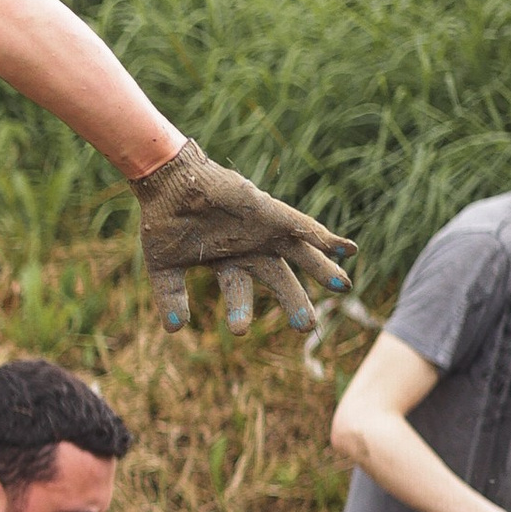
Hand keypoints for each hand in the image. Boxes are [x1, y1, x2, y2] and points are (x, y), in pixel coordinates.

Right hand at [133, 140, 354, 332]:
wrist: (166, 180)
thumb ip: (171, 295)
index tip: (239, 331)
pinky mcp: (267, 210)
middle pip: (279, 278)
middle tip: (308, 328)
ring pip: (299, 253)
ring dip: (321, 268)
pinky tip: (346, 249)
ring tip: (344, 286)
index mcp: (226, 261)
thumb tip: (175, 329)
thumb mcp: (164, 264)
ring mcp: (261, 229)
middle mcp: (249, 247)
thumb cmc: (164, 218)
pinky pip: (300, 224)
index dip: (240, 310)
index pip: (239, 291)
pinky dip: (322, 237)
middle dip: (294, 302)